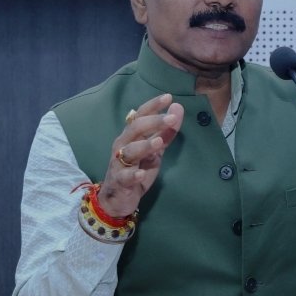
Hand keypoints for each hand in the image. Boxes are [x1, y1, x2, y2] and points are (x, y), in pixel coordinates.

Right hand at [97, 93, 183, 216]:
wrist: (117, 198)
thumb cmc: (137, 168)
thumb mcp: (155, 150)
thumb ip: (167, 131)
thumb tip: (178, 108)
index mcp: (132, 135)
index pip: (141, 115)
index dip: (153, 106)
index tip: (168, 97)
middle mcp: (123, 145)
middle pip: (135, 129)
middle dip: (153, 122)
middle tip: (171, 118)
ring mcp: (119, 163)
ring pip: (130, 151)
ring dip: (145, 145)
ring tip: (159, 142)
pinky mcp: (120, 181)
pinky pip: (125, 177)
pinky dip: (133, 175)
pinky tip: (142, 174)